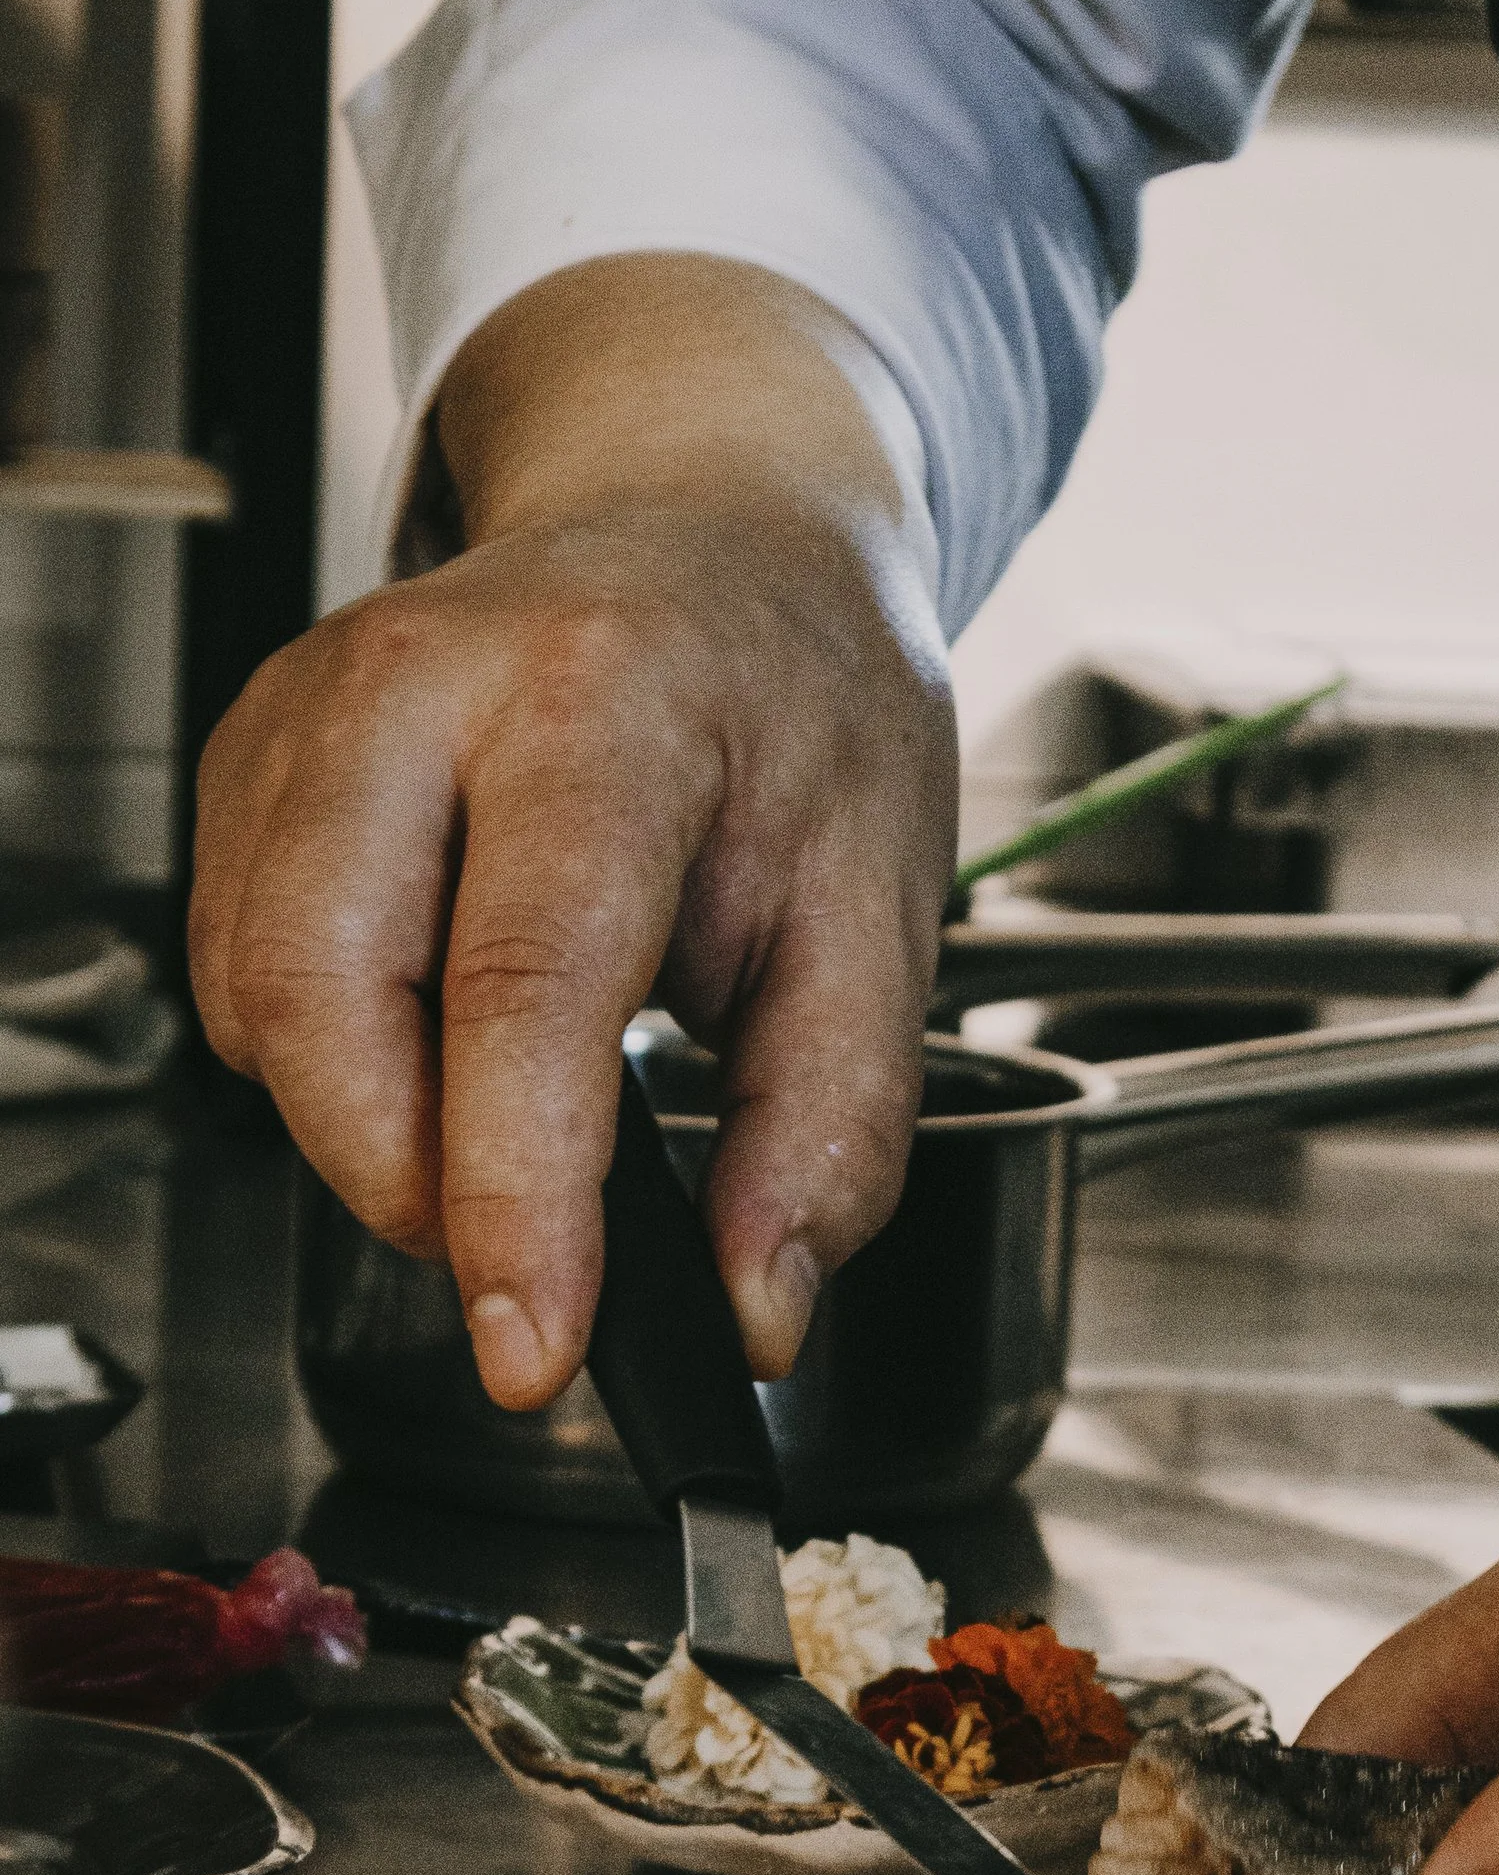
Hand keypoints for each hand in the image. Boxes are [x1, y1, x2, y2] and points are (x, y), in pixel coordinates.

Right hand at [189, 259, 955, 1405]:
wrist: (711, 527)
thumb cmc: (794, 700)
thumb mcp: (884, 905)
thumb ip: (832, 1127)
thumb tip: (757, 1308)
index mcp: (604, 699)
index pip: (525, 982)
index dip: (517, 1195)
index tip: (537, 1347)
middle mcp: (421, 681)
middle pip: (322, 991)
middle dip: (405, 1183)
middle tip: (528, 1250)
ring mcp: (309, 709)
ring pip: (257, 997)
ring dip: (369, 1127)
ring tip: (512, 1113)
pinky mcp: (251, 755)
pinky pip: (238, 968)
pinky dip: (332, 1057)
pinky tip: (444, 1023)